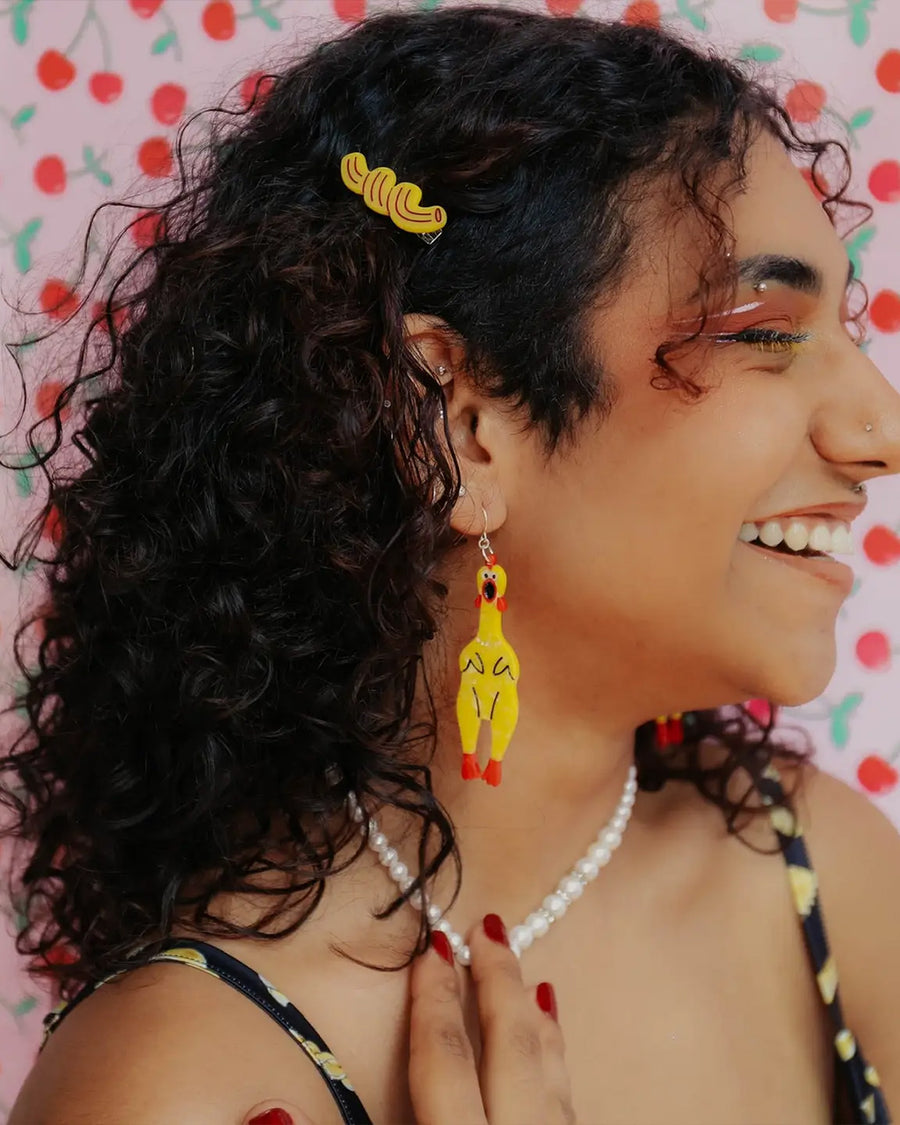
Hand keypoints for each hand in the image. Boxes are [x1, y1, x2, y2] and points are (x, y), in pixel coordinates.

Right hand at [408, 913, 574, 1124]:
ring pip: (551, 1075)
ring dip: (536, 1020)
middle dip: (499, 983)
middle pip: (511, 1048)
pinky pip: (568, 1105)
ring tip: (527, 976)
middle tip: (489, 928)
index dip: (434, 1003)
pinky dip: (556, 1063)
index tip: (431, 950)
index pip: (445, 1060)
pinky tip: (551, 1045)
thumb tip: (313, 1096)